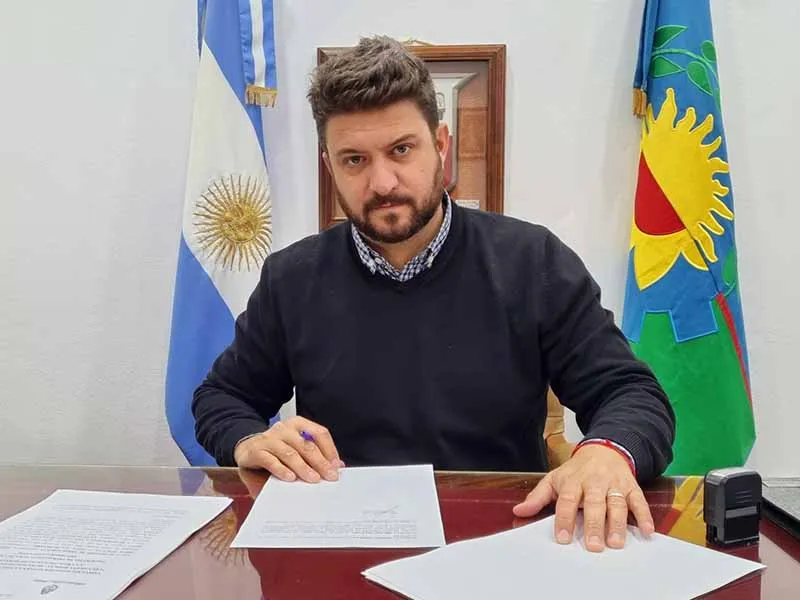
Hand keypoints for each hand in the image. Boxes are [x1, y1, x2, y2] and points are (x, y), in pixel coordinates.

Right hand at [233, 416, 344, 482]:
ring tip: (313, 479)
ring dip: (304, 468)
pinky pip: (270, 461)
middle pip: (306, 445)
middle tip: (329, 476)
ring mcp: (268, 439)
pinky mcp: (255, 452)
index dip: (330, 449)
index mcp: (297, 424)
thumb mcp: (297, 450)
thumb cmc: (276, 451)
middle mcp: (284, 428)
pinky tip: (290, 478)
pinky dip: (282, 470)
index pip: (319, 433)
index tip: (336, 466)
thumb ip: (315, 456)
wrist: (246, 450)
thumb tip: (337, 466)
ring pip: (290, 453)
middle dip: (320, 462)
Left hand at [512, 444, 653, 551]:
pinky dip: (644, 515)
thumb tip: (519, 511)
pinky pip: (639, 500)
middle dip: (593, 524)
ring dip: (618, 523)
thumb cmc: (576, 470)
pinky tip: (646, 530)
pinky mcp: (631, 487)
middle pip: (594, 503)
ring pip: (617, 503)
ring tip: (616, 543)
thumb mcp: (554, 478)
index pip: (567, 500)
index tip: (562, 538)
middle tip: (593, 546)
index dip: (564, 518)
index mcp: (573, 481)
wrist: (603, 449)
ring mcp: (614, 484)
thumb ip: (538, 496)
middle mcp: (595, 482)